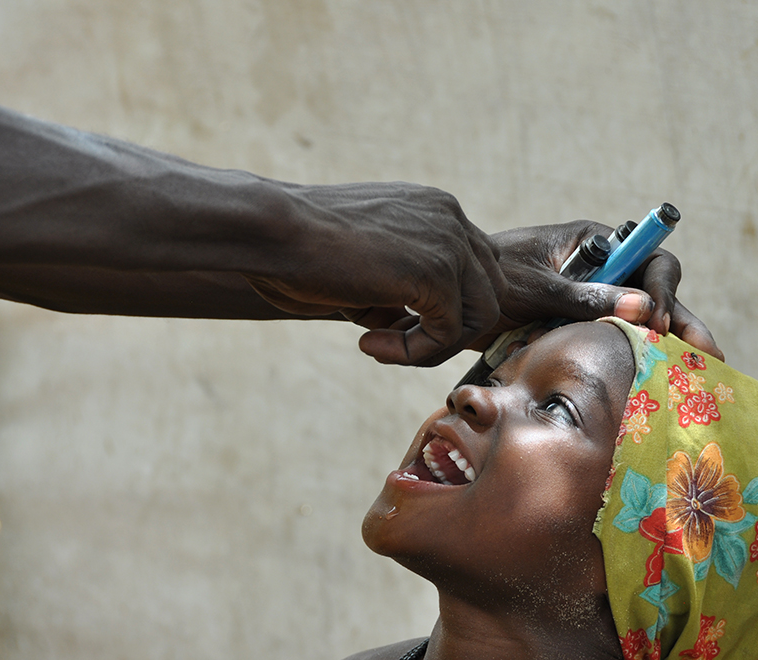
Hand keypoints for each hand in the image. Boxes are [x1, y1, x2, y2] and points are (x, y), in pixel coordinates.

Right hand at [242, 181, 505, 366]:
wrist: (270, 230)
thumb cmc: (296, 249)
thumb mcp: (362, 269)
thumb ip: (396, 293)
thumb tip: (411, 329)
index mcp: (433, 209)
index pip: (472, 269)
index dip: (441, 308)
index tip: (388, 323)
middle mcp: (450, 217)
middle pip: (487, 292)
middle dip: (444, 329)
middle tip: (388, 341)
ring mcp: (449, 241)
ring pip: (479, 315)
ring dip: (431, 345)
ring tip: (378, 345)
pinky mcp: (436, 271)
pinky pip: (450, 332)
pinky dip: (415, 352)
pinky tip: (369, 343)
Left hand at [480, 220, 723, 358]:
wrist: (457, 298)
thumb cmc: (491, 278)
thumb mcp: (537, 288)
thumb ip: (586, 297)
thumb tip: (644, 309)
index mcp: (597, 246)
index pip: (651, 261)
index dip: (663, 291)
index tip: (656, 322)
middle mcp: (604, 271)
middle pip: (657, 296)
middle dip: (684, 324)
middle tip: (710, 354)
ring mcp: (595, 301)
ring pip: (642, 323)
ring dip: (668, 346)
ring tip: (698, 375)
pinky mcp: (583, 328)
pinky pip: (617, 342)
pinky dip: (636, 360)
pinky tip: (656, 384)